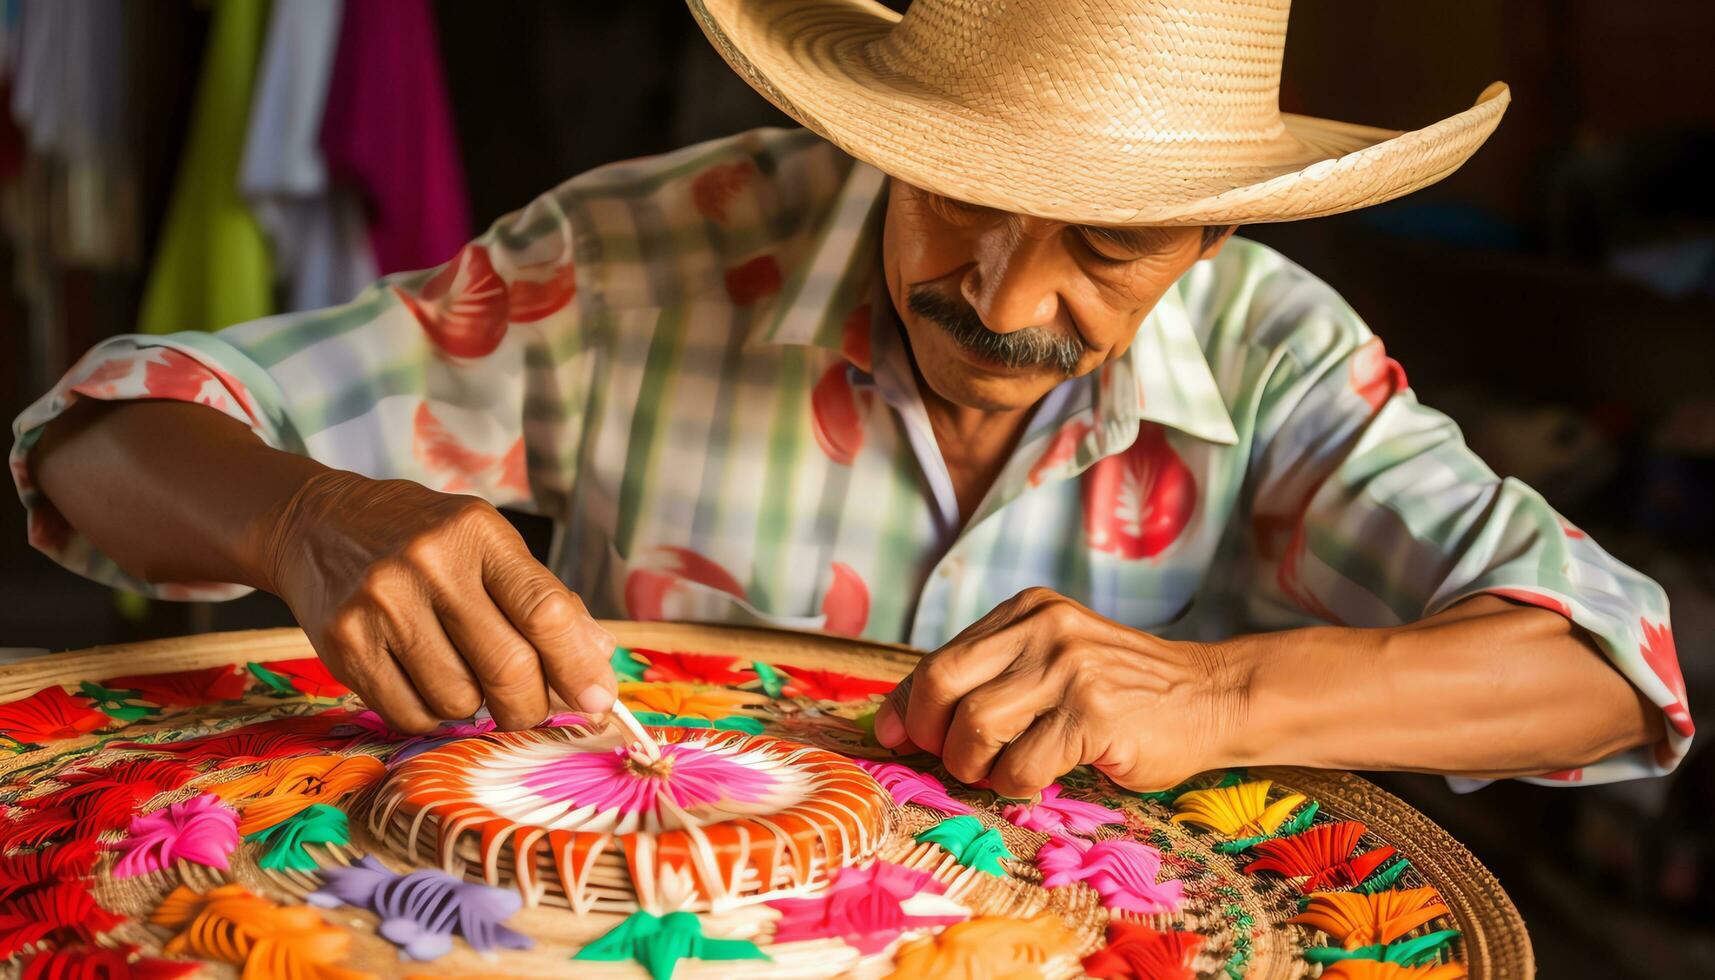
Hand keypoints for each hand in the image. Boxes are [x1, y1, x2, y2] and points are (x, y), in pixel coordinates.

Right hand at [259, 470, 617, 732]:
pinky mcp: (343, 644)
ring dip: (474, 708)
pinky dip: (432, 717)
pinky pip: (409, 714)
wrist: (317, 523)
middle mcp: (429, 565)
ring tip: (462, 675)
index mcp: (478, 533)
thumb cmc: (423, 539)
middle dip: (530, 705)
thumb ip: (543, 598)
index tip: (599, 702)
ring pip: (459, 701)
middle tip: (528, 707)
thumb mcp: (487, 545)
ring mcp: (380, 605)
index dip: (579, 667)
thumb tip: (599, 659)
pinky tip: (426, 685)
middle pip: (507, 667)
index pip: (544, 611)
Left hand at [872, 588, 1244, 797]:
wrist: (1211, 697)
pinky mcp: (1093, 713)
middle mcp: (1043, 628)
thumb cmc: (1121, 692)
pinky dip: (1015, 784)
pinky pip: (1021, 764)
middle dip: (928, 733)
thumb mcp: (1053, 661)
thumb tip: (906, 721)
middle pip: (941, 683)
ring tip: (996, 772)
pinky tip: (1035, 781)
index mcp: (1026, 611)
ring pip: (975, 727)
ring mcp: (1068, 668)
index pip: (938, 658)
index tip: (893, 736)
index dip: (905, 704)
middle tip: (947, 760)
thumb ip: (993, 679)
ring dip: (973, 766)